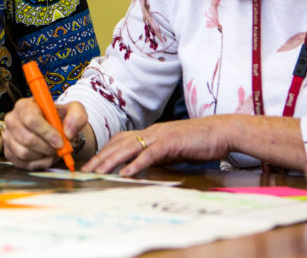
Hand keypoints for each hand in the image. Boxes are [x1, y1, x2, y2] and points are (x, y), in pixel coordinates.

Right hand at [3, 97, 86, 169]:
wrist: (55, 130)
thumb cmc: (60, 119)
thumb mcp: (74, 111)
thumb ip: (76, 116)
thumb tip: (68, 132)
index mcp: (25, 106)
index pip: (30, 119)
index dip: (46, 133)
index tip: (60, 141)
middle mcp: (12, 119)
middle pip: (26, 138)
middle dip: (46, 147)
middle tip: (58, 149)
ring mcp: (8, 136)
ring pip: (23, 152)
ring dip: (43, 156)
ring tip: (52, 152)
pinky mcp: (8, 151)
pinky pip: (22, 163)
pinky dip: (38, 164)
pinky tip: (46, 157)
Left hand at [84, 118, 230, 176]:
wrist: (221, 131)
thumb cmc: (198, 142)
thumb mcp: (171, 149)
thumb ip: (155, 155)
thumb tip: (140, 166)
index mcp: (149, 132)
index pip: (119, 141)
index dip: (103, 152)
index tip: (91, 164)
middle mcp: (150, 132)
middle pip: (118, 144)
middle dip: (100, 158)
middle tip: (85, 171)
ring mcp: (159, 136)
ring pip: (128, 148)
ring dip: (111, 161)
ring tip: (98, 173)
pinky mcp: (171, 143)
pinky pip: (150, 154)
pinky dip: (136, 164)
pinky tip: (126, 173)